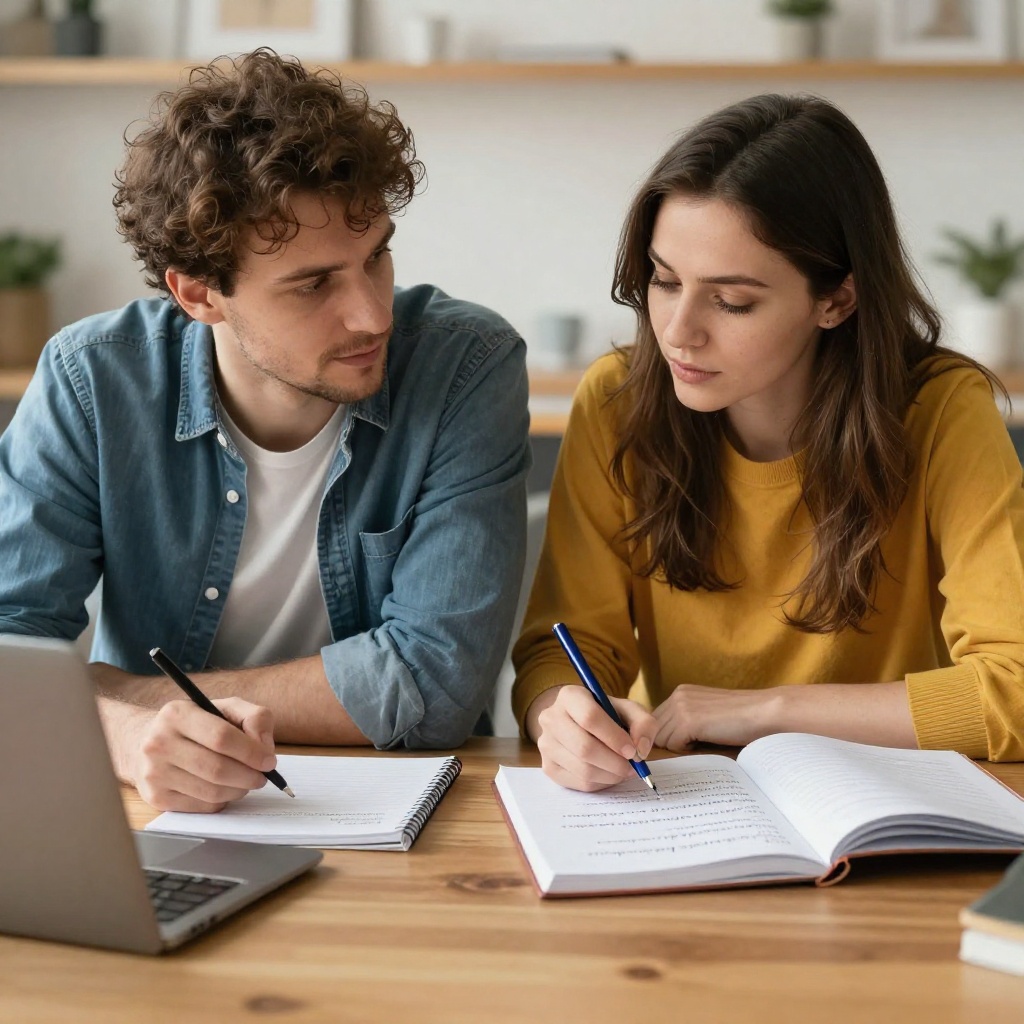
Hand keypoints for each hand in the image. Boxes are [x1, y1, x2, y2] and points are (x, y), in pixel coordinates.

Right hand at [127, 697, 276, 811]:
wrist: (146, 742)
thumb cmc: (196, 724)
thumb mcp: (225, 708)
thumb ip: (254, 717)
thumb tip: (265, 748)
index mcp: (177, 714)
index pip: (222, 737)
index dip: (251, 752)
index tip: (269, 761)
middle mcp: (159, 744)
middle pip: (217, 769)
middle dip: (249, 776)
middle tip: (262, 777)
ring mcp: (155, 773)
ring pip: (212, 792)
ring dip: (239, 790)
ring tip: (246, 781)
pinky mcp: (156, 798)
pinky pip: (202, 806)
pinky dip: (223, 800)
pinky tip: (224, 788)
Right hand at [527, 685, 658, 791]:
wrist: (578, 723)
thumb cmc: (607, 715)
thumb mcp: (628, 709)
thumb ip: (643, 723)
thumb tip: (640, 749)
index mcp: (569, 696)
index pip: (589, 718)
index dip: (614, 737)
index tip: (632, 751)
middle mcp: (551, 718)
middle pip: (584, 747)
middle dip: (615, 762)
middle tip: (632, 767)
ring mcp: (546, 744)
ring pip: (583, 769)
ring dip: (611, 775)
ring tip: (623, 770)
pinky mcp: (548, 766)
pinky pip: (579, 783)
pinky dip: (601, 783)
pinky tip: (608, 773)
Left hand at [652, 685, 780, 751]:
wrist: (764, 712)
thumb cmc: (741, 719)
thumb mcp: (706, 712)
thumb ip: (686, 718)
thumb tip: (663, 740)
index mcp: (681, 692)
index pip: (655, 720)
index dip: (666, 735)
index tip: (684, 743)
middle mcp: (678, 695)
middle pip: (654, 729)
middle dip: (669, 742)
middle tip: (694, 746)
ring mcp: (682, 707)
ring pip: (660, 739)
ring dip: (678, 746)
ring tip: (702, 743)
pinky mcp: (688, 721)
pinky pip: (673, 745)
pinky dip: (686, 750)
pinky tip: (706, 742)